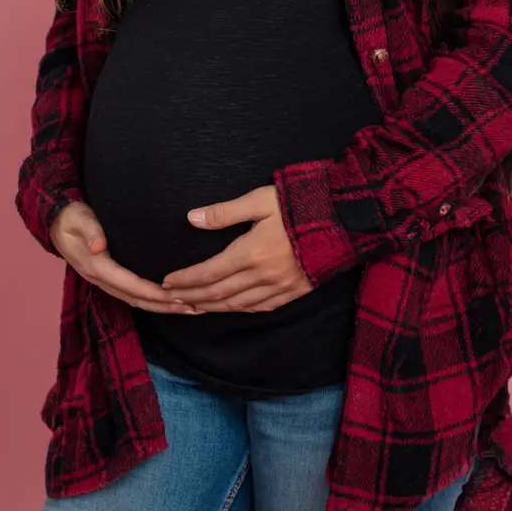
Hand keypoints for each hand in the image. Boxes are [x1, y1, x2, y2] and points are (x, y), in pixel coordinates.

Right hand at [49, 201, 199, 314]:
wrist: (55, 222)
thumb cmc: (70, 216)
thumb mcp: (77, 218)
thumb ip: (90, 230)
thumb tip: (99, 246)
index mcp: (96, 267)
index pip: (131, 285)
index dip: (154, 293)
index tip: (178, 297)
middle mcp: (102, 279)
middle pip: (138, 299)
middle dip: (166, 306)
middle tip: (194, 307)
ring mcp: (105, 281)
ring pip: (137, 300)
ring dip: (163, 307)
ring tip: (190, 308)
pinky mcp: (110, 278)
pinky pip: (134, 294)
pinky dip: (153, 301)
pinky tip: (170, 300)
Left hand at [161, 185, 314, 312]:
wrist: (344, 220)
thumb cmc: (300, 204)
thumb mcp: (259, 200)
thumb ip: (224, 212)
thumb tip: (191, 218)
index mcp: (251, 253)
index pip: (208, 273)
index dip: (186, 280)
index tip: (168, 282)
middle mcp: (262, 276)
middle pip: (218, 294)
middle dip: (192, 297)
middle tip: (171, 299)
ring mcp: (279, 288)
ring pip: (236, 305)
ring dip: (211, 307)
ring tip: (193, 306)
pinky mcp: (294, 292)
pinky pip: (259, 308)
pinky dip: (238, 310)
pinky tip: (230, 308)